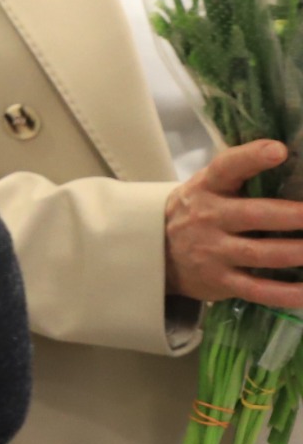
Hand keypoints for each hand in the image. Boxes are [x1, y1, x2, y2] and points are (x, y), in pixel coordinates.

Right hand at [166, 140, 302, 307]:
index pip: (226, 167)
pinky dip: (285, 294)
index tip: (279, 150)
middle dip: (289, 215)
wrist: (156, 252)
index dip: (252, 158)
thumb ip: (239, 177)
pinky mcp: (220, 281)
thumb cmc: (197, 212)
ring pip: (259, 253)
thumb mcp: (206, 187)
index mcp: (207, 188)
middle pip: (252, 215)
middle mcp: (208, 218)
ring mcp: (212, 252)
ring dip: (294, 253)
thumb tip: (289, 158)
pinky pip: (257, 289)